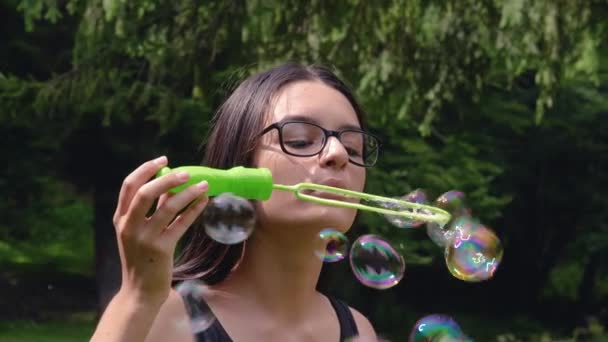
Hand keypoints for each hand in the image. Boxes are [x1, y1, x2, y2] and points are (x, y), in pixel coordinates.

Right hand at [112, 156, 208, 303]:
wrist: (140, 291)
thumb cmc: (142, 257)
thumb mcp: (137, 231)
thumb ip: (150, 208)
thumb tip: (169, 182)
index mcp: (120, 218)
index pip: (129, 185)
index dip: (146, 169)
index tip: (163, 159)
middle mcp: (128, 226)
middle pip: (145, 192)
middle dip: (167, 178)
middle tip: (186, 172)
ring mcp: (144, 238)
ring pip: (167, 207)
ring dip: (188, 193)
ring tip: (204, 185)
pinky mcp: (161, 249)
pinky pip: (181, 223)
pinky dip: (194, 210)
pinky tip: (204, 201)